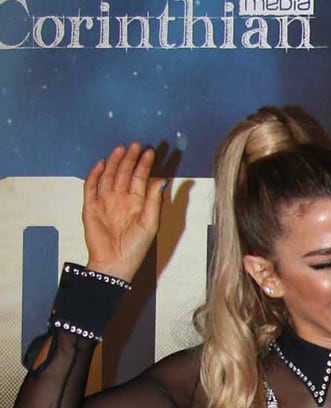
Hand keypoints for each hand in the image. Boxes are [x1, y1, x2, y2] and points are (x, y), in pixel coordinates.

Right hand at [82, 143, 166, 282]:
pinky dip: (95, 174)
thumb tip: (162, 181)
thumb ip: (154, 201)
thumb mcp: (150, 224)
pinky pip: (91, 186)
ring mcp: (105, 202)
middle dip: (130, 159)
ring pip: (109, 176)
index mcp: (136, 204)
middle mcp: (121, 200)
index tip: (150, 152)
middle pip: (124, 174)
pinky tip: (101, 163)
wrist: (115, 262)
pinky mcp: (91, 206)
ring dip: (114, 162)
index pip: (140, 179)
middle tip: (136, 144)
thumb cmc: (135, 248)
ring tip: (121, 148)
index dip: (145, 165)